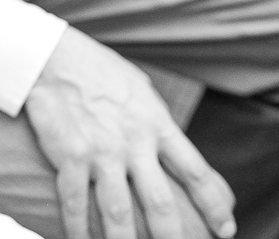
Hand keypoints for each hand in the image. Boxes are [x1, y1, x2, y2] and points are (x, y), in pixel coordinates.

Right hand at [25, 29, 235, 238]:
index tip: (226, 230)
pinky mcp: (70, 156)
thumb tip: (174, 147)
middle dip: (173, 238)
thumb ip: (157, 122)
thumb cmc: (97, 70)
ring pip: (119, 213)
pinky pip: (75, 203)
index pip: (197, 173)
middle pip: (161, 203)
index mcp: (157, 124)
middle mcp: (134, 142)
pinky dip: (78, 229)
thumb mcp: (140, 90)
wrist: (52, 56)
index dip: (215, 206)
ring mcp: (101, 152)